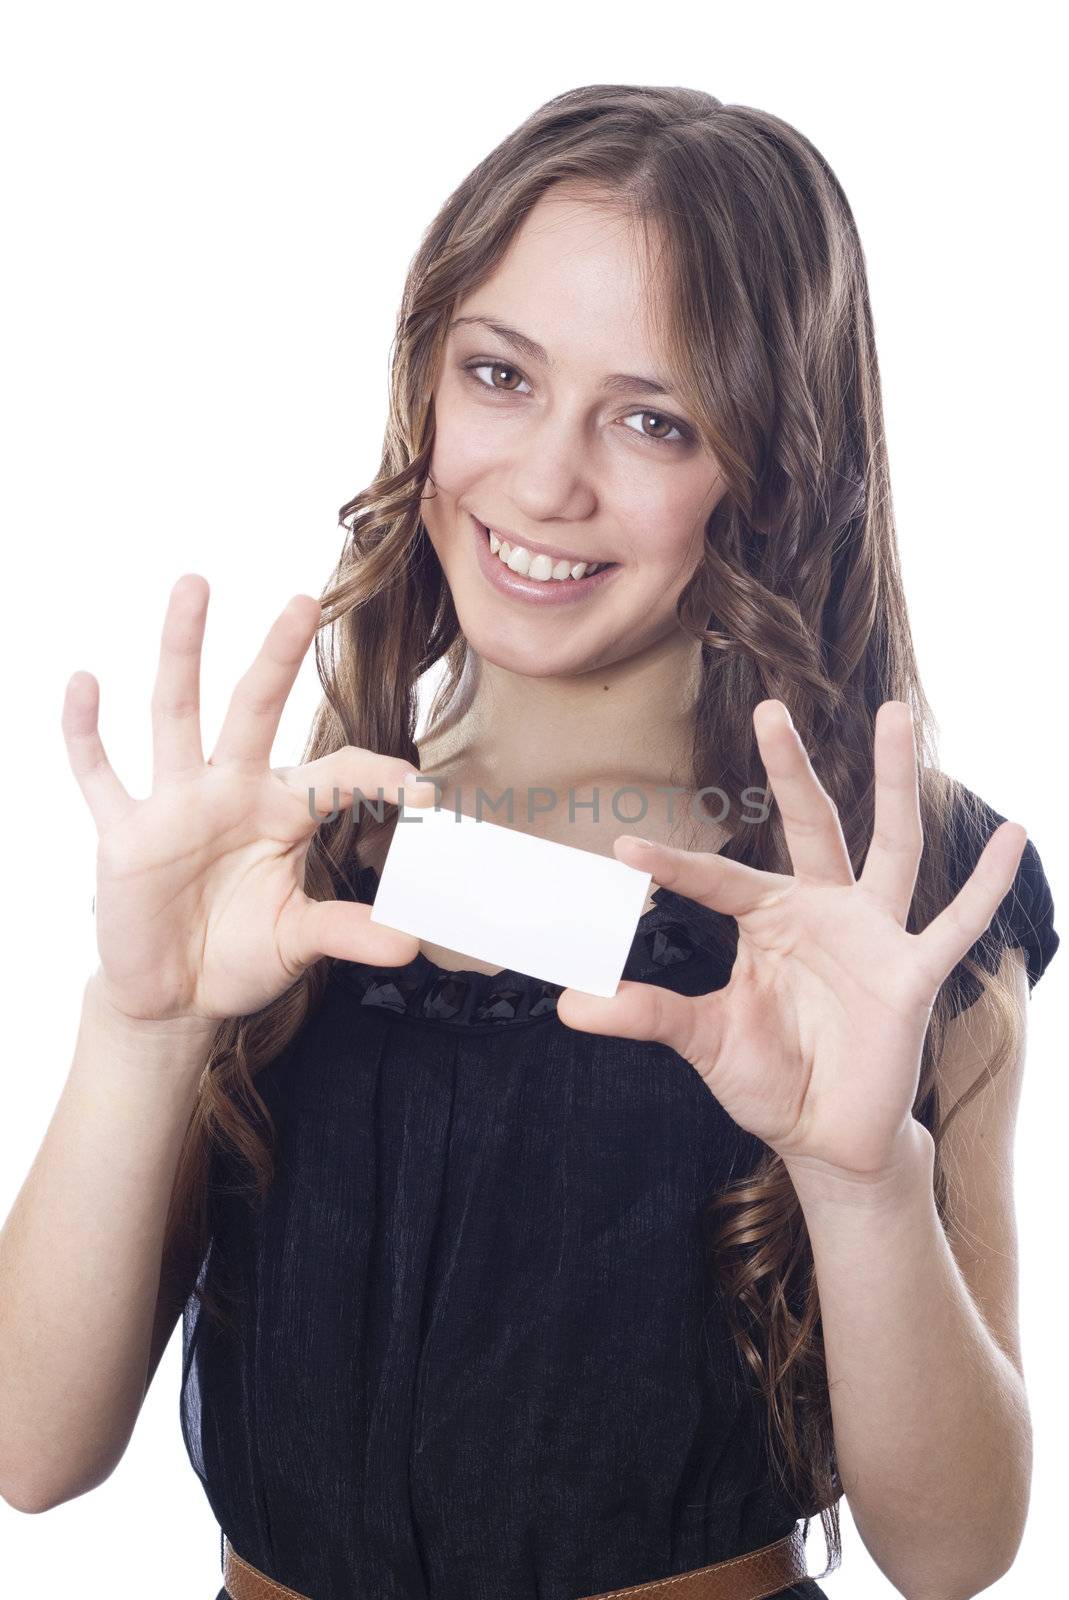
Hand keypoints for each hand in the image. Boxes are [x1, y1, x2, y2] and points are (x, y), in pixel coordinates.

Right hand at [63, 575, 433, 1028]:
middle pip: (255, 709)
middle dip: (278, 656)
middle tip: (306, 600)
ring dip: (182, 652)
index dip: (380, 777)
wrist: (172, 996)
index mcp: (282, 812)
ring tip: (194, 585)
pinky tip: (83, 682)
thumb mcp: (297, 941)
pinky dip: (84, 732)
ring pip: (176, 714)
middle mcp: (230, 792)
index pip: (338, 774)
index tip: (426, 793)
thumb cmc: (239, 954)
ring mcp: (174, 806)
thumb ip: (348, 933)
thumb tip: (410, 945)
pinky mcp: (124, 834)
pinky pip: (99, 775)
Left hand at [555, 699, 1025, 1182]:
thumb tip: (569, 1007)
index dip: (671, 865)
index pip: (717, 878)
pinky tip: (1016, 830)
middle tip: (769, 706)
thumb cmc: (769, 1077)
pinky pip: (957, 923)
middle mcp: (822, 912)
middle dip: (790, 767)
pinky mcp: (912, 973)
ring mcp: (872, 936)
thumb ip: (646, 1014)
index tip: (621, 847)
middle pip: (809, 824)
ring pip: (888, 845)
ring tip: (894, 713)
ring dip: (891, 782)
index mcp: (768, 921)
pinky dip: (988, 882)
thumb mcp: (703, 1040)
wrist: (826, 1136)